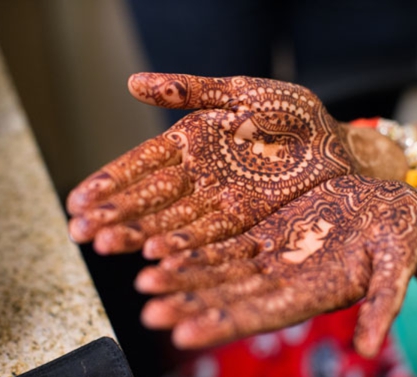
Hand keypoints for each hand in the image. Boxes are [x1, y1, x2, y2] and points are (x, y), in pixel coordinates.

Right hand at [67, 74, 352, 257]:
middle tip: (81, 231)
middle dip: (115, 214)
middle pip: (150, 197)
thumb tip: (133, 82)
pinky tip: (156, 254)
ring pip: (173, 220)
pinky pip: (209, 235)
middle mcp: (199, 176)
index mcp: (192, 141)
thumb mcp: (242, 93)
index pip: (141, 163)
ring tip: (107, 245)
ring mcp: (220, 201)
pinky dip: (183, 245)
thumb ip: (192, 90)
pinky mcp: (246, 222)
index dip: (110, 181)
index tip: (78, 199)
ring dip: (140, 234)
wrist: (338, 142)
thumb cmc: (293, 114)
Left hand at [134, 175, 416, 356]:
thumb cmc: (403, 234)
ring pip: (221, 269)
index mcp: (316, 292)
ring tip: (146, 282)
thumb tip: (368, 347)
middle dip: (191, 305)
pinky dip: (197, 246)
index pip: (263, 314)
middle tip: (150, 311)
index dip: (225, 323)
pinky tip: (165, 248)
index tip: (185, 335)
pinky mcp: (267, 232)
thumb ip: (385, 301)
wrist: (390, 205)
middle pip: (231, 296)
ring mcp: (273, 256)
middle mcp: (286, 280)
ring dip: (184, 277)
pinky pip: (225, 240)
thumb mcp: (399, 261)